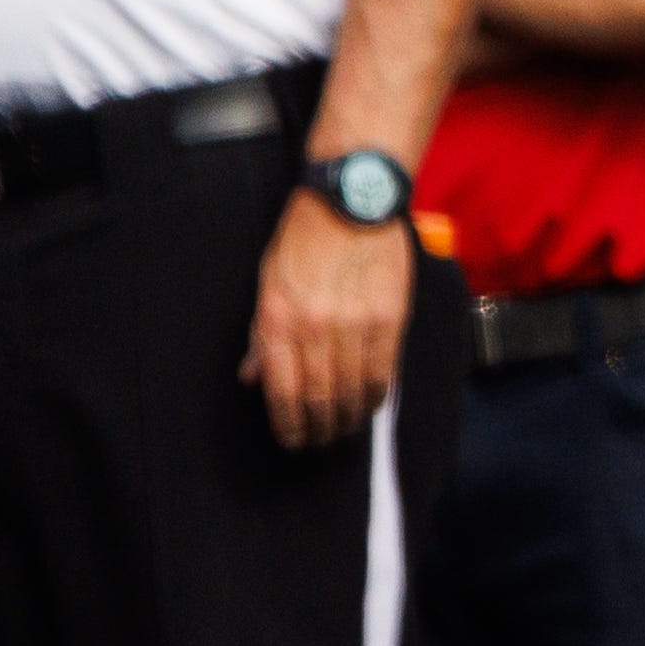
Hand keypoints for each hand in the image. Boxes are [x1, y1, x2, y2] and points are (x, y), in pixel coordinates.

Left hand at [248, 182, 416, 448]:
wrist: (351, 203)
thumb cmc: (305, 240)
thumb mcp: (268, 284)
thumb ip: (262, 335)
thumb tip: (254, 377)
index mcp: (279, 320)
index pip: (283, 391)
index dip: (289, 424)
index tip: (293, 440)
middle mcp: (316, 327)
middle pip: (320, 397)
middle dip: (320, 427)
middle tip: (322, 442)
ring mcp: (356, 324)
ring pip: (354, 390)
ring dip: (350, 417)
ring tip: (347, 428)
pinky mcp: (390, 317)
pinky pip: (384, 369)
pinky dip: (378, 393)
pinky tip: (372, 403)